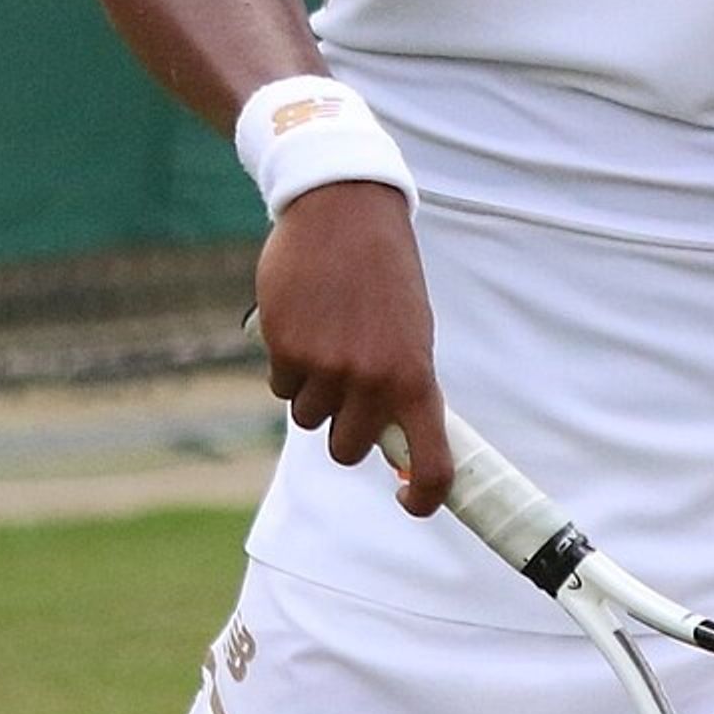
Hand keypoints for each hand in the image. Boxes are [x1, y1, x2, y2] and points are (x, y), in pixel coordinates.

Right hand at [254, 180, 453, 514]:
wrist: (346, 211)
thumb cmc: (385, 275)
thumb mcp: (411, 331)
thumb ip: (401, 385)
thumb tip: (392, 446)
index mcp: (417, 377)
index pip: (432, 463)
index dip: (424, 498)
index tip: (407, 502)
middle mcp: (374, 380)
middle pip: (346, 450)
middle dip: (342, 427)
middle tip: (345, 384)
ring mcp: (328, 368)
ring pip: (308, 418)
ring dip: (312, 389)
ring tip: (327, 336)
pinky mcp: (287, 349)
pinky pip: (281, 385)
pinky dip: (287, 363)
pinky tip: (303, 321)